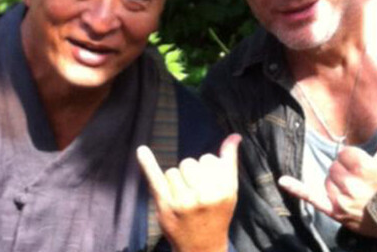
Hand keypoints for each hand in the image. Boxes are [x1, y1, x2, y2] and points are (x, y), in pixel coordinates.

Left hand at [137, 133, 240, 251]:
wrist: (202, 247)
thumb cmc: (217, 213)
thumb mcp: (229, 190)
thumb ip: (229, 161)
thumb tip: (234, 136)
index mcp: (224, 189)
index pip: (208, 159)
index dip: (206, 168)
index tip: (208, 184)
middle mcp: (204, 195)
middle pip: (189, 163)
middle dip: (190, 174)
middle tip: (195, 194)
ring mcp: (183, 201)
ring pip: (173, 171)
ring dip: (176, 182)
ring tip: (183, 199)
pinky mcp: (165, 206)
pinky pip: (155, 178)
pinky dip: (147, 163)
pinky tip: (142, 150)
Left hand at [278, 99, 376, 237]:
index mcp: (365, 168)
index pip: (344, 154)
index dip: (355, 159)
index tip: (367, 167)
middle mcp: (352, 185)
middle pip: (334, 167)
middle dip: (346, 172)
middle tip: (363, 182)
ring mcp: (342, 200)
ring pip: (326, 181)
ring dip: (337, 184)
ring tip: (356, 192)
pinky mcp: (335, 212)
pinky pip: (312, 198)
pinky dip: (297, 190)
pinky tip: (283, 181)